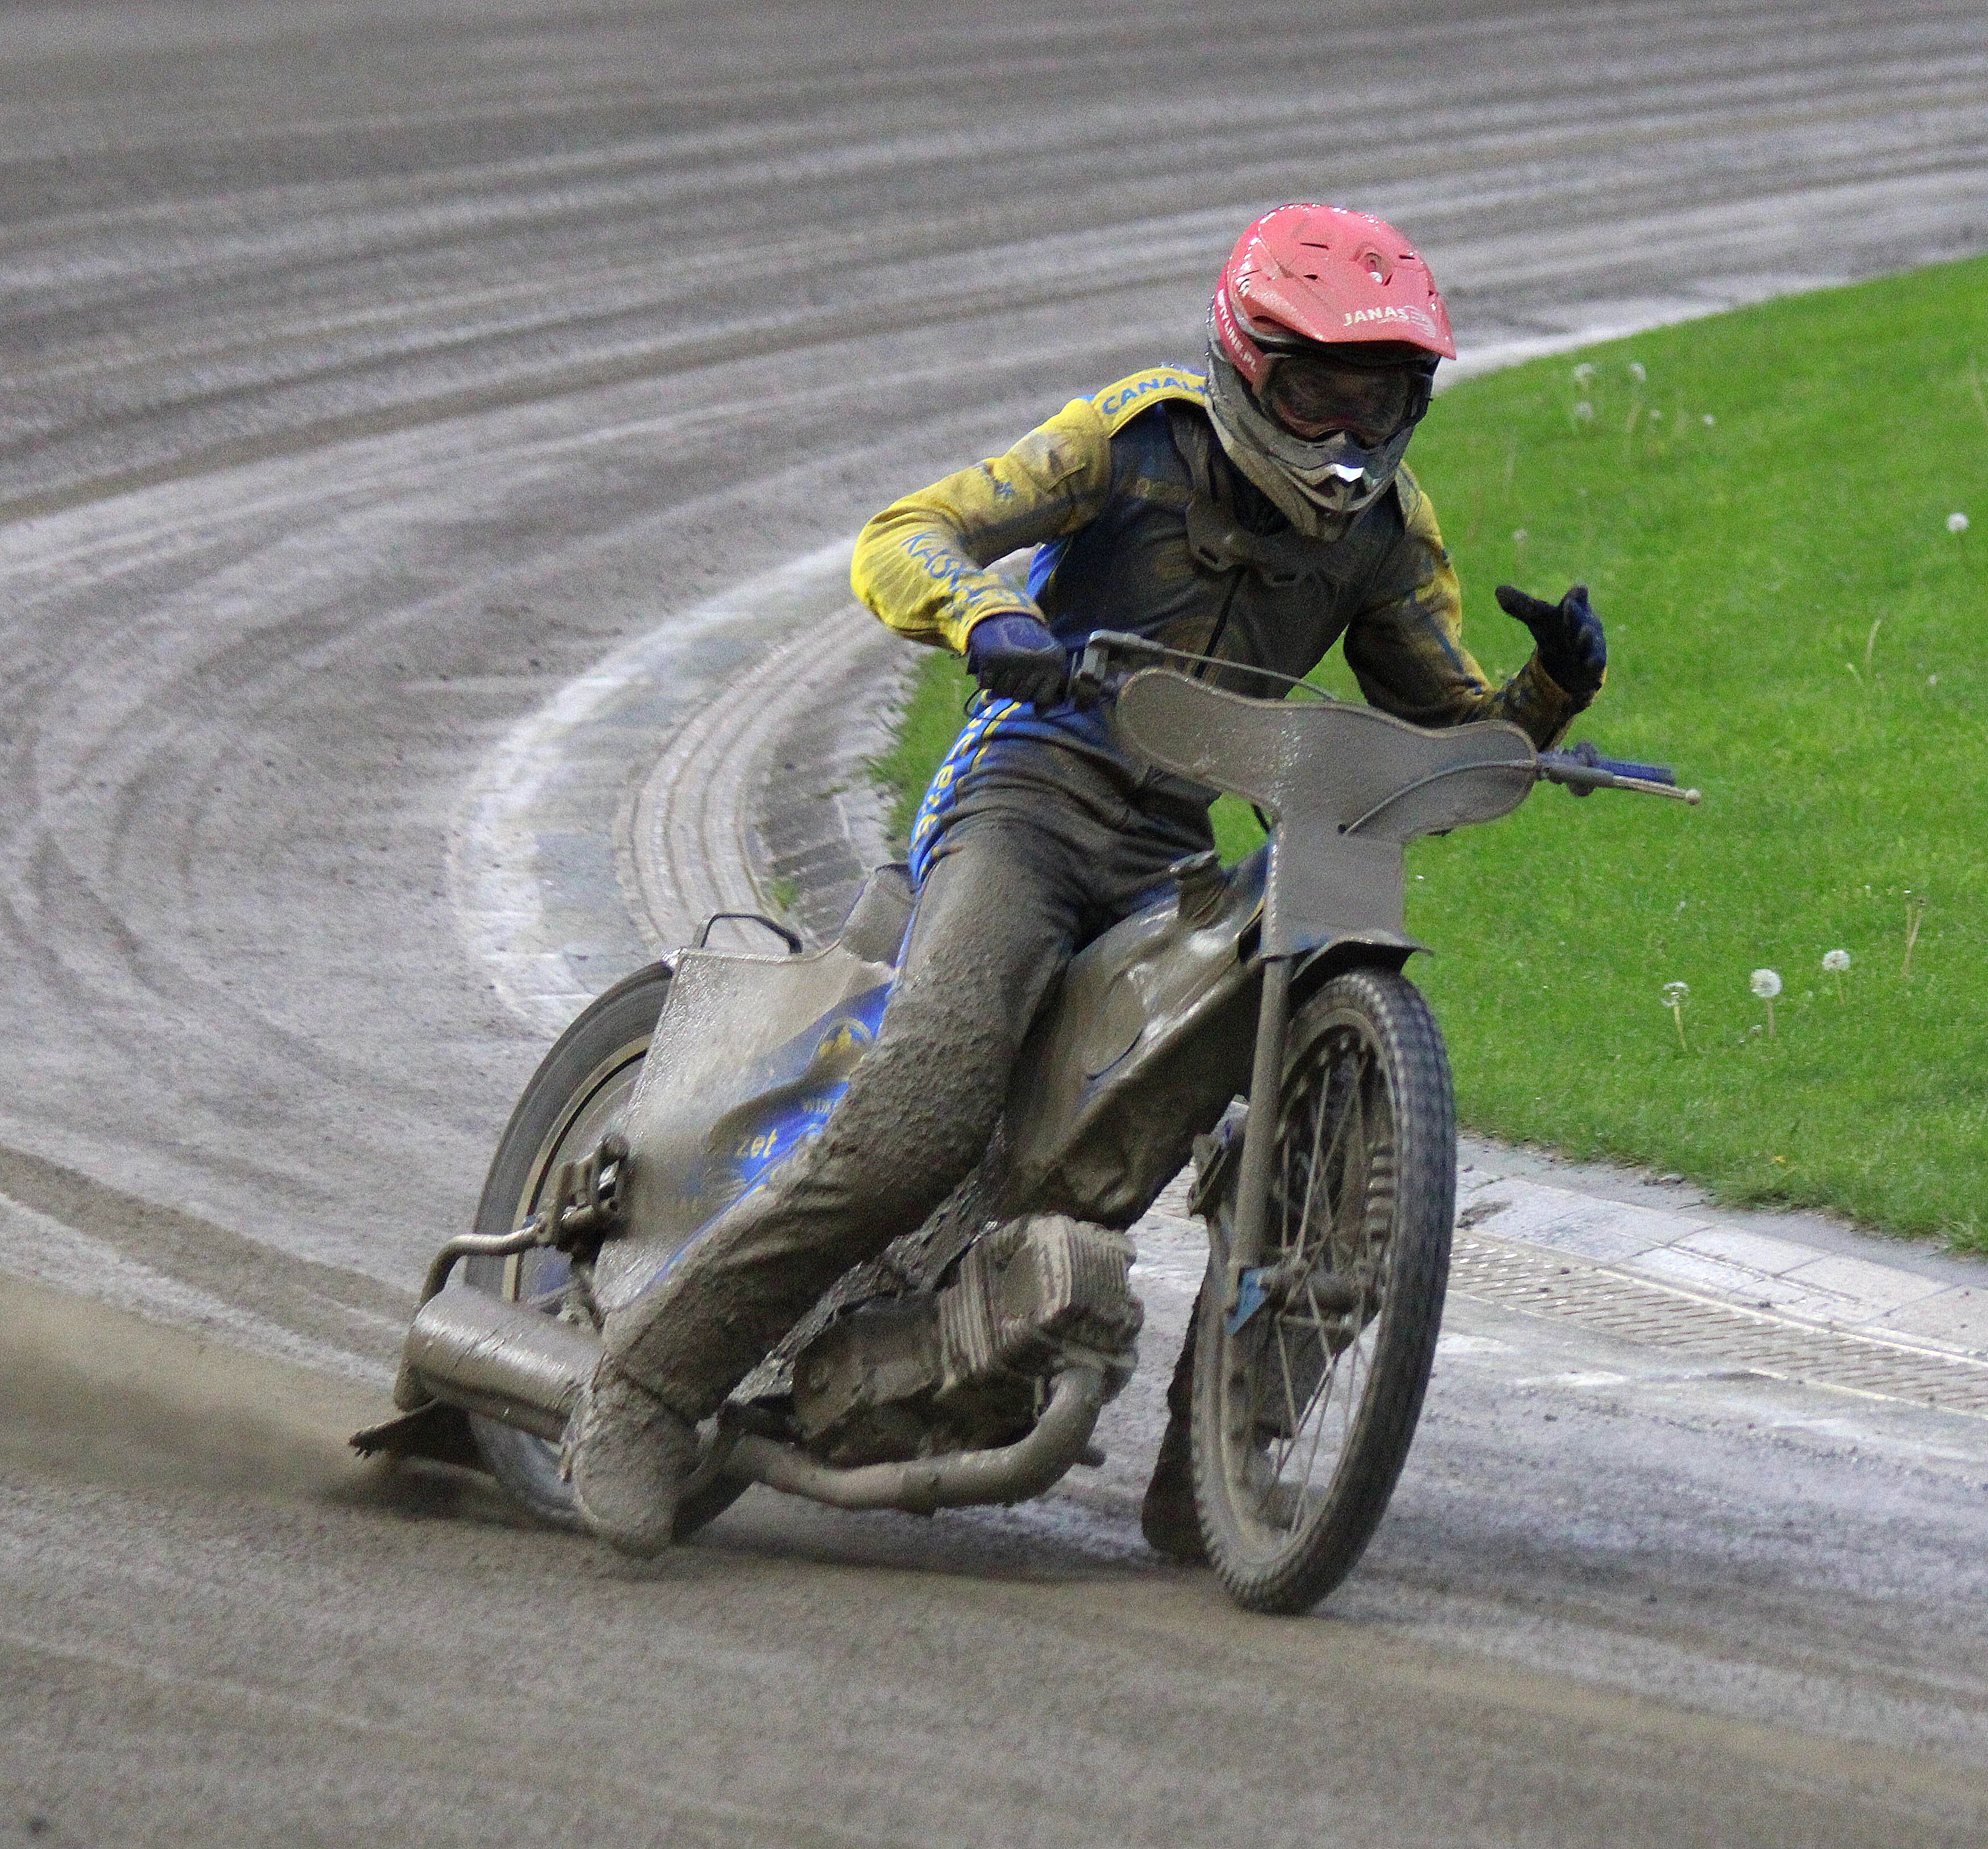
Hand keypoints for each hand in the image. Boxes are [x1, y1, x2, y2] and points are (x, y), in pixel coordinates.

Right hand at [965, 612, 1068, 704]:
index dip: (1033, 691)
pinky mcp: (992, 659)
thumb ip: (1046, 687)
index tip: (1030, 677)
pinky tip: (991, 662)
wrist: (1001, 614)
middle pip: (1019, 697)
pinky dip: (985, 677)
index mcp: (1054, 662)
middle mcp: (1036, 662)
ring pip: (1002, 693)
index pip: (1042, 698)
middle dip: (1014, 687)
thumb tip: (1040, 713)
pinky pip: (985, 685)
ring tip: (1003, 665)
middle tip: (1013, 668)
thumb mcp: (1045, 661)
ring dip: (999, 683)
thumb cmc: (1025, 643)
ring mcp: (1014, 661)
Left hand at [1495, 582, 1605, 700]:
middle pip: (1579, 619)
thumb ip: (1522, 606)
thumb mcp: (1539, 620)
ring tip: (1585, 632)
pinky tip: (1591, 664)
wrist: (1572, 663)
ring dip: (1586, 638)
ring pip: (1589, 642)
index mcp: (1573, 610)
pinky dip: (1593, 664)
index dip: (1576, 595)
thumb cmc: (1556, 633)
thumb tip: (1499, 590)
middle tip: (1569, 604)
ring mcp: (1591, 646)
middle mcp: (1585, 625)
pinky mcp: (1593, 667)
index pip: (1574, 600)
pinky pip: (1595, 665)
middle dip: (1574, 613)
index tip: (1578, 589)